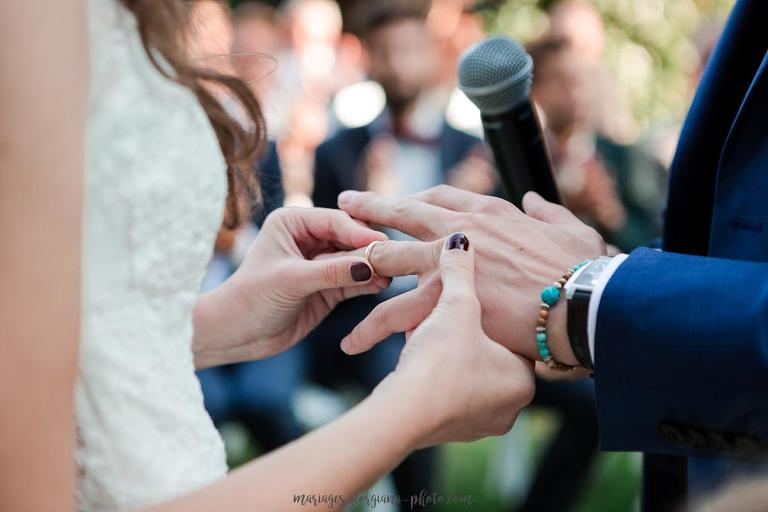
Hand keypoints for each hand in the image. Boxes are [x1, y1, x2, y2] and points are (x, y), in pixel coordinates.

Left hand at [193, 207, 389, 367]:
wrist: (236, 335)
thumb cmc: (251, 299)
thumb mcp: (291, 281)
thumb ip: (331, 272)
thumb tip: (370, 265)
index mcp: (293, 221)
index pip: (336, 221)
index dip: (359, 232)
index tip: (381, 243)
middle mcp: (309, 237)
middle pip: (351, 238)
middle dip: (371, 249)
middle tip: (395, 258)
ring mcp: (321, 263)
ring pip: (356, 259)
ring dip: (373, 266)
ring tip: (392, 274)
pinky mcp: (329, 287)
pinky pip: (355, 280)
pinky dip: (369, 282)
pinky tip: (383, 285)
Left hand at [337, 185, 605, 365]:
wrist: (583, 305)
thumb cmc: (584, 269)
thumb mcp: (571, 228)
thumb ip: (547, 210)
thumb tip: (534, 198)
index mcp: (490, 212)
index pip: (440, 195)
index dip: (414, 196)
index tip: (398, 200)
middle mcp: (462, 230)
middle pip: (403, 213)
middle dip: (370, 207)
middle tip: (344, 204)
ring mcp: (448, 264)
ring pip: (388, 259)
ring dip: (359, 265)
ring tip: (332, 272)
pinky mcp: (445, 301)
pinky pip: (396, 313)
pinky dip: (373, 326)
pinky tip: (355, 339)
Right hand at [372, 234, 534, 446]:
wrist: (405, 414)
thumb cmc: (441, 361)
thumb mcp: (455, 307)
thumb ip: (460, 272)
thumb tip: (459, 241)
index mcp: (523, 378)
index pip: (511, 334)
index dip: (486, 312)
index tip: (466, 301)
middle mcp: (510, 407)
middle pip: (484, 354)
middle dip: (460, 335)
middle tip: (442, 324)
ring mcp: (481, 424)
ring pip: (462, 373)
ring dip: (442, 353)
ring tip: (422, 341)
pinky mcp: (451, 431)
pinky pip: (445, 391)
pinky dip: (432, 373)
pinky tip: (415, 361)